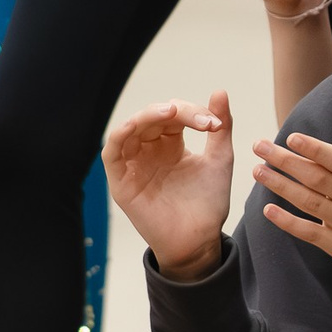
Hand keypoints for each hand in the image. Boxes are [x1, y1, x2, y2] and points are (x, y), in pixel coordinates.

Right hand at [104, 93, 234, 280]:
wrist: (199, 240)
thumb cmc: (208, 203)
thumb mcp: (220, 160)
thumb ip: (220, 127)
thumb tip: (219, 90)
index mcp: (170, 145)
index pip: (174, 116)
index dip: (193, 112)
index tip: (216, 124)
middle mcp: (149, 151)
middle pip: (152, 117)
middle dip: (176, 111)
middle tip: (201, 120)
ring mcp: (133, 165)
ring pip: (130, 128)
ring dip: (148, 115)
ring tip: (170, 111)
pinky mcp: (120, 181)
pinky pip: (111, 152)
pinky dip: (120, 134)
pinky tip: (136, 125)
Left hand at [252, 91, 331, 291]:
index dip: (314, 149)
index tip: (290, 137)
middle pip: (317, 178)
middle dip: (285, 161)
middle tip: (259, 146)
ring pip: (308, 202)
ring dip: (280, 186)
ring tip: (257, 170)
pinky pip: (309, 232)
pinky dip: (287, 221)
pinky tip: (268, 209)